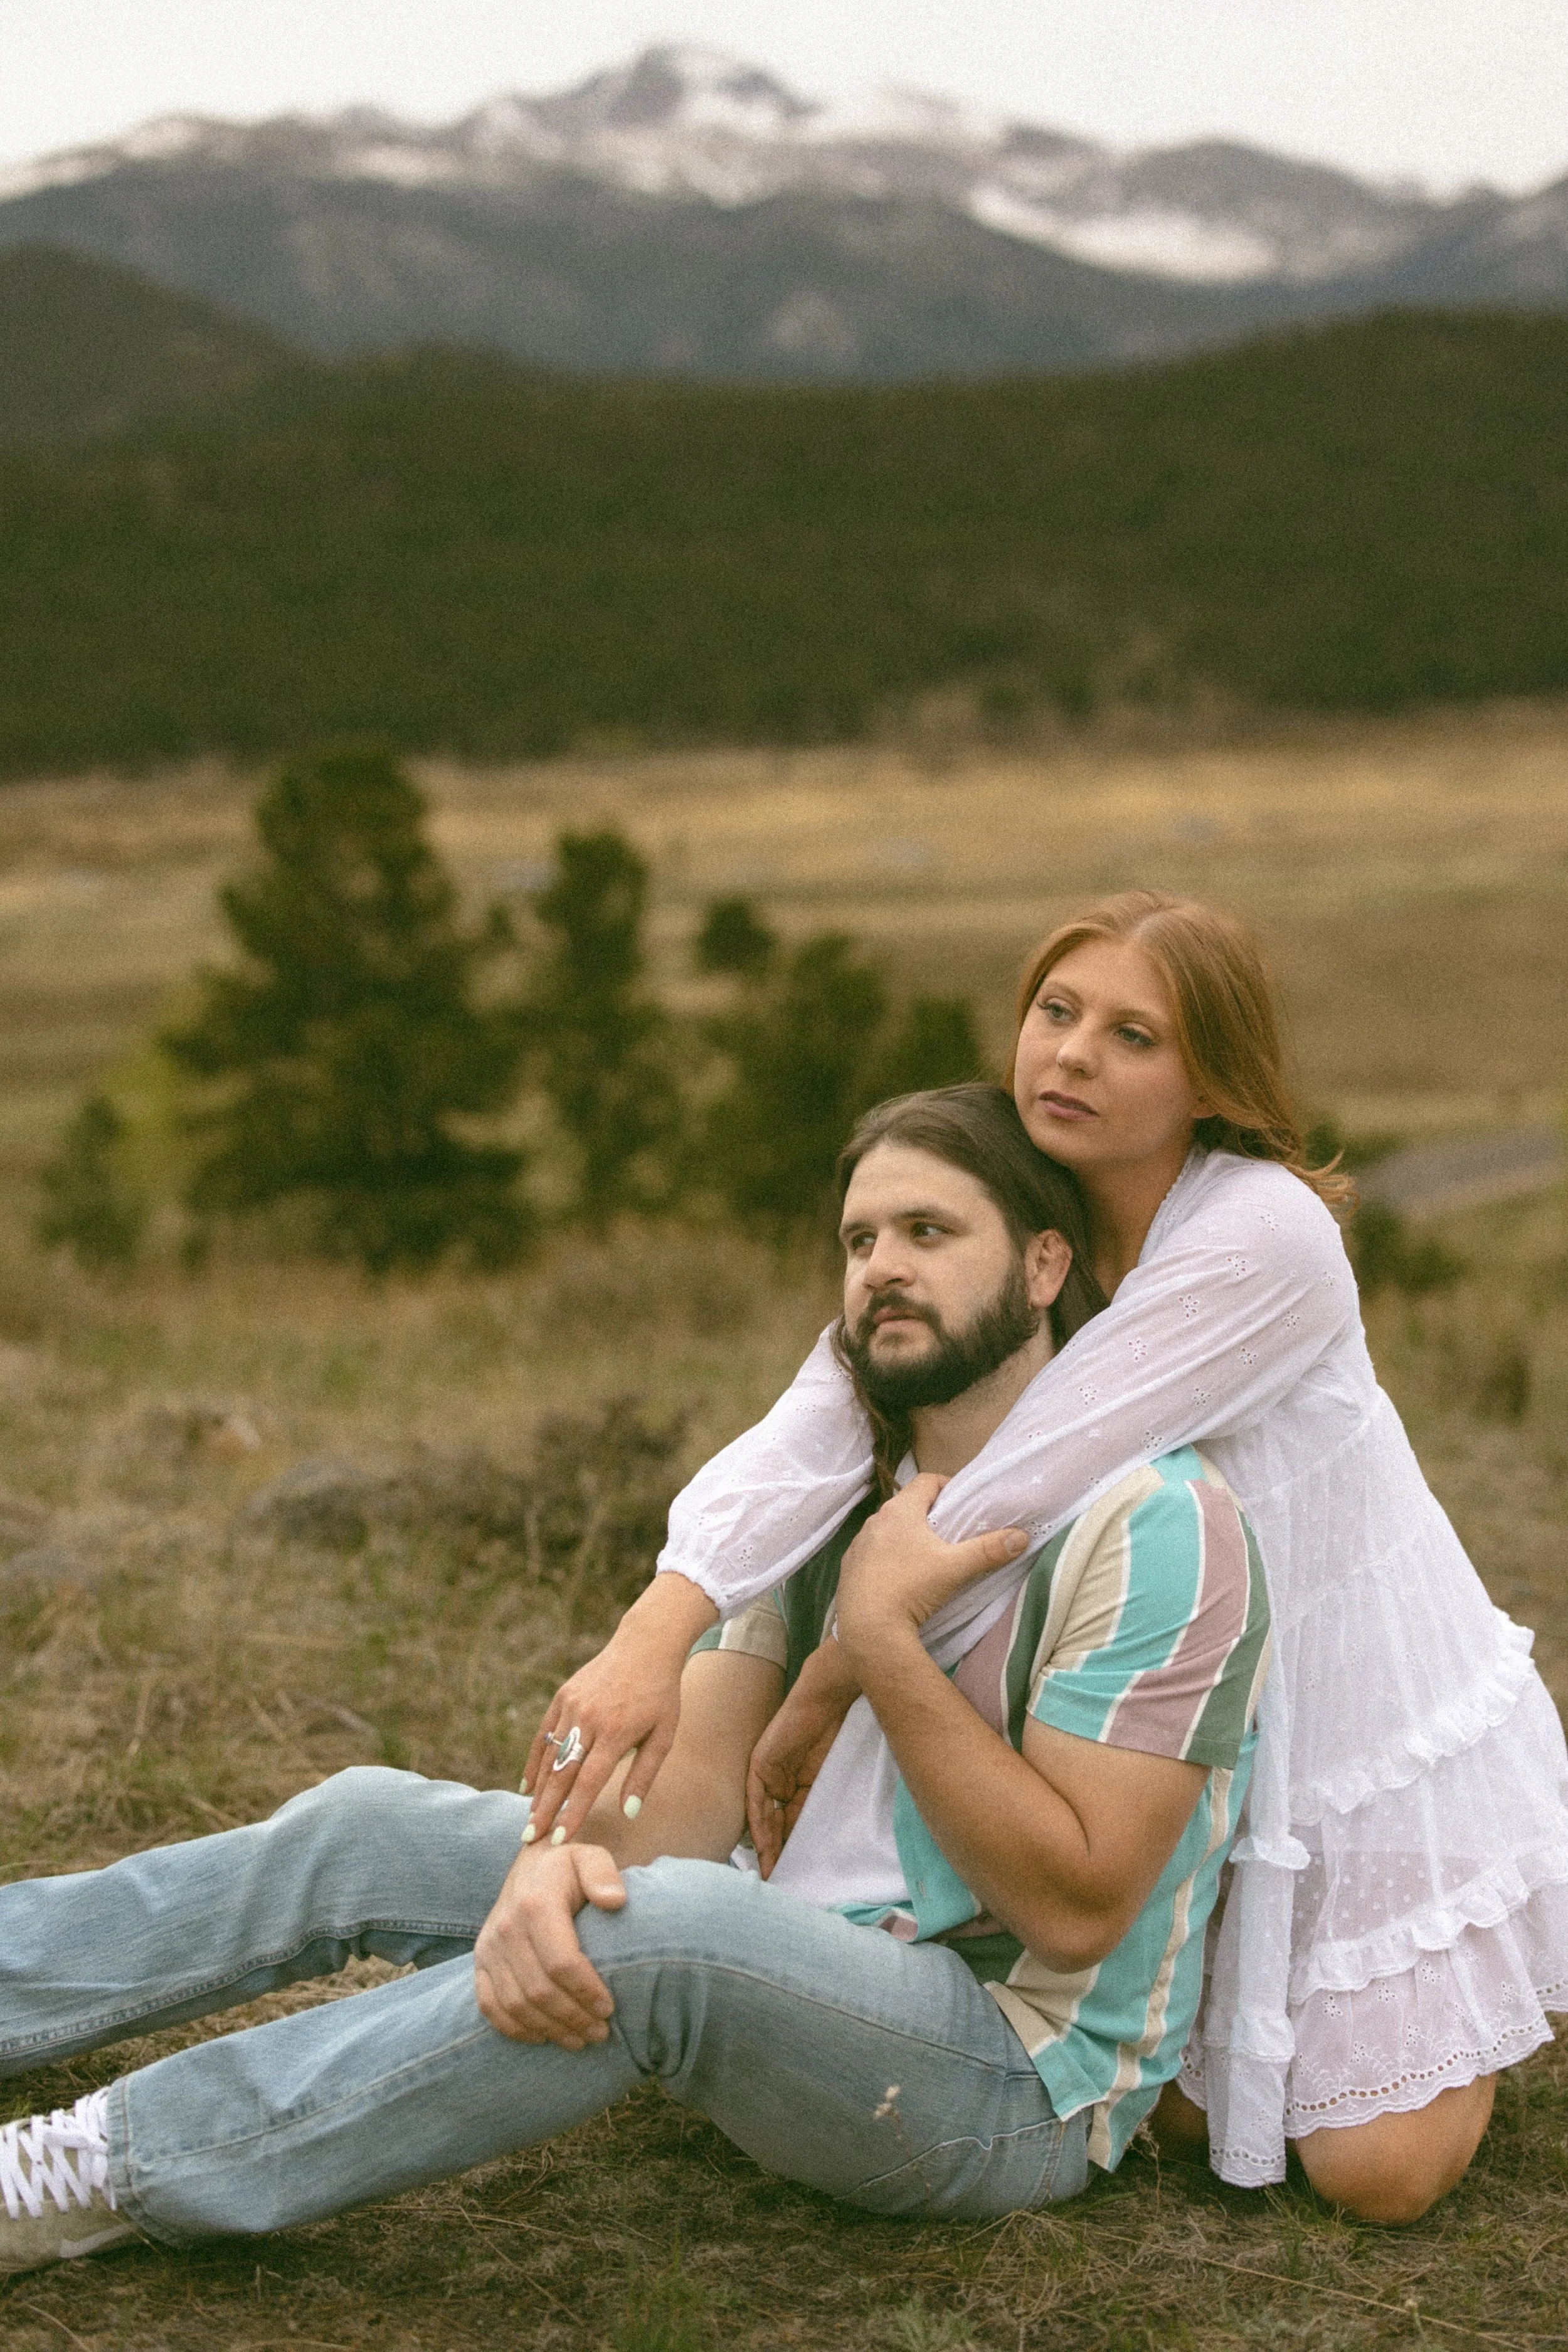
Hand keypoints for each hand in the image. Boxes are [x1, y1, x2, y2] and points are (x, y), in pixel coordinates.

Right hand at [474, 1840, 627, 2045]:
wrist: (531, 1866)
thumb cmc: (568, 1868)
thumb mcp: (590, 1857)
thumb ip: (603, 1874)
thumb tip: (615, 1901)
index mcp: (535, 1903)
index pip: (561, 1962)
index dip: (585, 1991)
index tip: (609, 2007)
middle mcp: (506, 1927)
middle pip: (539, 1990)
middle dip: (573, 2018)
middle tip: (601, 2032)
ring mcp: (489, 1947)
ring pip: (515, 2004)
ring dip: (549, 2029)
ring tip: (581, 2039)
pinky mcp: (480, 1962)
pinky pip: (490, 2006)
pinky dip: (515, 2029)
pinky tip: (543, 2037)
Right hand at [521, 1574, 714, 1845]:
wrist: (646, 1645)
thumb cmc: (661, 1696)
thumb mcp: (664, 1735)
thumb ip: (643, 1776)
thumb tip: (628, 1813)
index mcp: (617, 1732)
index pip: (588, 1783)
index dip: (572, 1814)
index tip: (559, 1842)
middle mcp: (589, 1719)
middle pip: (562, 1774)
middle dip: (545, 1810)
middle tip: (530, 1840)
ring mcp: (572, 1705)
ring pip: (550, 1756)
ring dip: (538, 1791)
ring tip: (531, 1820)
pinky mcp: (563, 1696)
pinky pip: (544, 1734)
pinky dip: (535, 1760)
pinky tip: (529, 1786)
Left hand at [746, 1640, 858, 1876]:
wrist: (829, 1698)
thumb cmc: (837, 1732)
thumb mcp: (828, 1779)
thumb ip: (818, 1803)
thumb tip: (823, 1838)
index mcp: (794, 1786)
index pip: (789, 1826)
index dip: (790, 1852)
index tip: (793, 1879)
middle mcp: (777, 1783)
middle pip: (774, 1827)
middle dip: (776, 1856)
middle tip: (779, 1885)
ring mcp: (767, 1773)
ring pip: (762, 1819)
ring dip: (765, 1847)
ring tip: (771, 1874)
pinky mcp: (761, 1764)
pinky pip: (757, 1800)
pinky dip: (760, 1824)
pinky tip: (763, 1845)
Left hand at [835, 1474, 1026, 1668]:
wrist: (868, 1629)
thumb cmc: (911, 1588)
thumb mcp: (955, 1568)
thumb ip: (989, 1550)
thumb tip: (1022, 1537)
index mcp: (899, 1511)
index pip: (926, 1481)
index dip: (947, 1485)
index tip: (963, 1501)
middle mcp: (874, 1521)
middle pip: (907, 1505)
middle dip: (930, 1514)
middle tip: (952, 1531)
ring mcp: (858, 1545)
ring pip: (888, 1530)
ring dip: (907, 1536)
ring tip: (928, 1556)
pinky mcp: (849, 1568)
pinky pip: (873, 1553)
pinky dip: (888, 1558)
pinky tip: (901, 1578)